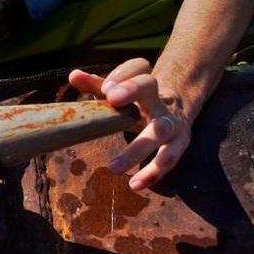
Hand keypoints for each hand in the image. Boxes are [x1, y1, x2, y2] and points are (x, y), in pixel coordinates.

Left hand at [69, 58, 192, 190]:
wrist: (179, 108)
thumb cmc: (139, 101)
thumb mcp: (121, 91)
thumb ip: (97, 84)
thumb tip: (73, 75)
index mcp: (145, 84)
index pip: (138, 68)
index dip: (123, 75)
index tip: (107, 89)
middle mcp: (160, 99)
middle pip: (150, 88)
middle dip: (133, 91)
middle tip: (112, 100)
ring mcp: (173, 122)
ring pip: (160, 130)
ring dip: (138, 148)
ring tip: (114, 167)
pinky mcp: (180, 144)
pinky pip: (169, 158)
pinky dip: (153, 172)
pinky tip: (136, 185)